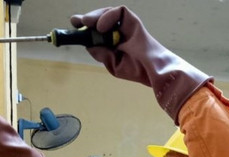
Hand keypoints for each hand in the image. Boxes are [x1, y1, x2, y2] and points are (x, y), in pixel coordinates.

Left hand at [70, 6, 211, 122]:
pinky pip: (119, 12)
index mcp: (116, 43)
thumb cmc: (137, 70)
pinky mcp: (134, 22)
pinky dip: (108, 16)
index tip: (74, 28)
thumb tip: (88, 41)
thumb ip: (100, 52)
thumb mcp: (112, 63)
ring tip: (87, 24)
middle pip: (101, 20)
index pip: (98, 32)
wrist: (154, 71)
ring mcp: (127, 26)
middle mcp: (121, 32)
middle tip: (76, 22)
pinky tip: (102, 27)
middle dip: (87, 20)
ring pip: (108, 13)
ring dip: (95, 16)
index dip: (85, 29)